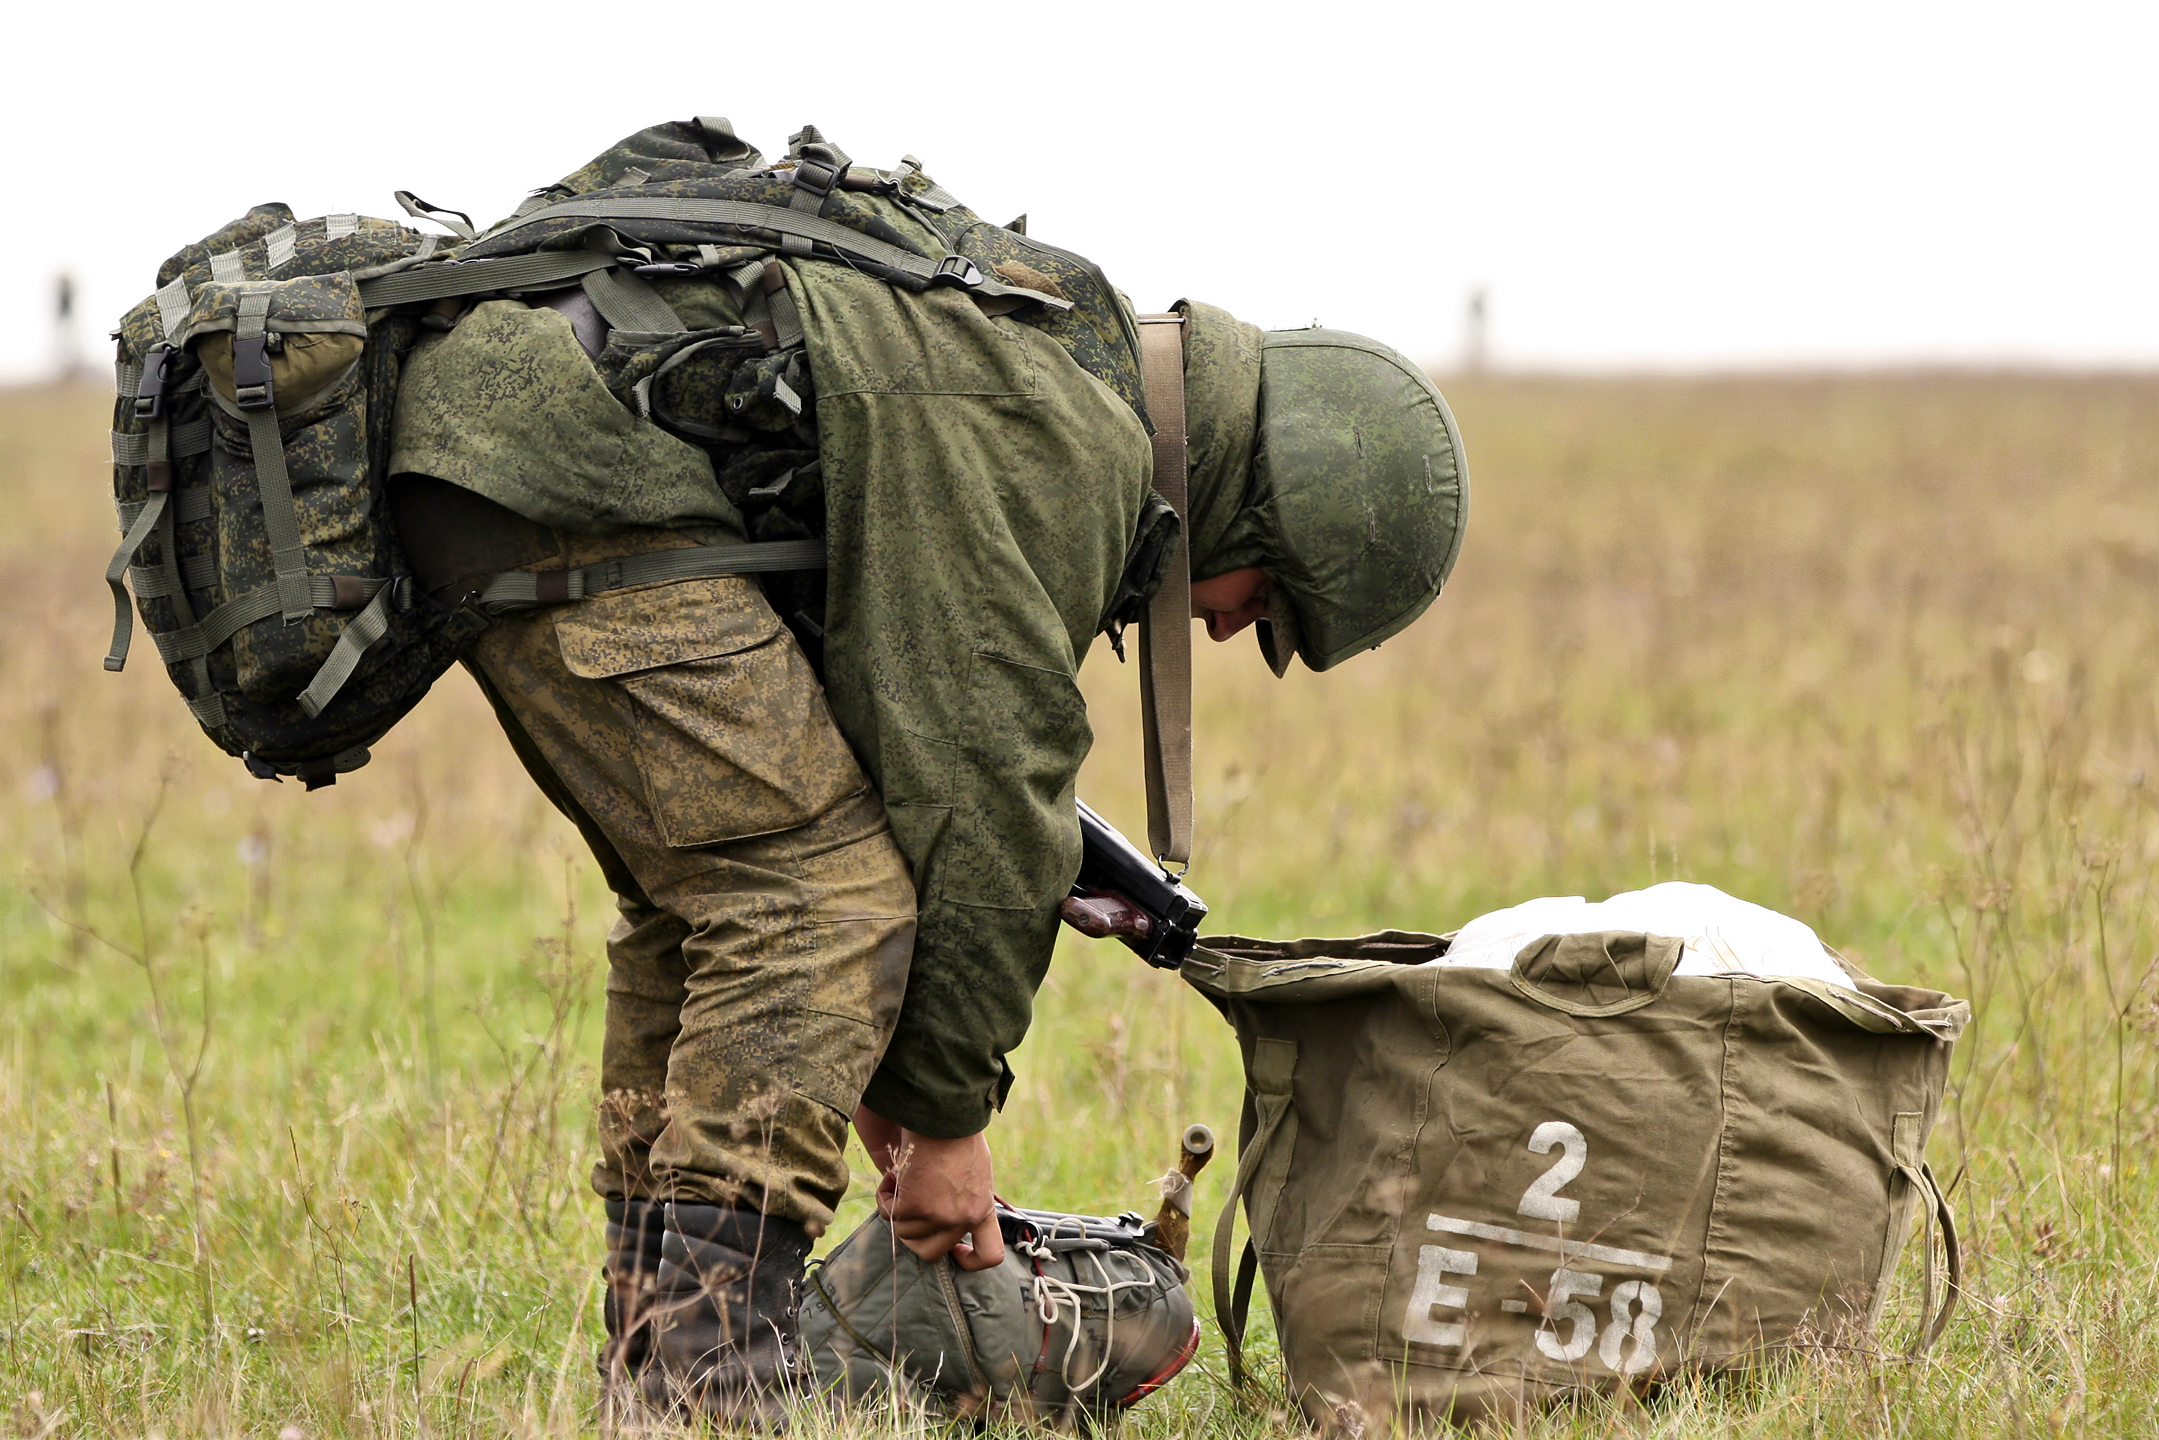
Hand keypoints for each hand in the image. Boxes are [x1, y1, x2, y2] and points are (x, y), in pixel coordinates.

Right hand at [854, 1106, 1004, 1270]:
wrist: (944, 1116)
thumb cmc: (956, 1136)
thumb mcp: (975, 1174)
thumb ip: (965, 1199)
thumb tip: (945, 1212)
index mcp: (981, 1209)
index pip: (989, 1255)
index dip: (969, 1260)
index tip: (953, 1251)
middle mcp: (963, 1218)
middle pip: (931, 1252)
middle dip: (913, 1232)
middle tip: (909, 1205)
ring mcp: (939, 1216)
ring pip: (904, 1233)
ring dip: (897, 1208)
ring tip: (903, 1178)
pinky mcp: (915, 1207)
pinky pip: (889, 1214)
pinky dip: (886, 1196)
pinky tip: (894, 1175)